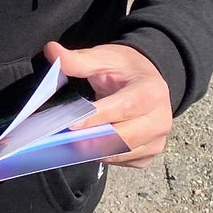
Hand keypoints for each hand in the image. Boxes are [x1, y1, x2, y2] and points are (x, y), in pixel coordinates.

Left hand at [43, 39, 173, 168]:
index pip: (124, 107)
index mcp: (152, 91)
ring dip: (95, 150)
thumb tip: (52, 51)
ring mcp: (157, 140)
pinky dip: (104, 156)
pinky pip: (123, 161)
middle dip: (92, 140)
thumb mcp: (104, 58)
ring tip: (70, 142)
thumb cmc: (124, 69)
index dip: (97, 117)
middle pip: (125, 137)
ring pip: (122, 153)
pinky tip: (89, 144)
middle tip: (62, 139)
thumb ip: (79, 59)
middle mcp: (160, 119)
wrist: (147, 80)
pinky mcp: (149, 154)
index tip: (71, 124)